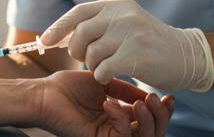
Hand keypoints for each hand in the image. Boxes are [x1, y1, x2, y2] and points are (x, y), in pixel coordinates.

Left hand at [37, 70, 173, 136]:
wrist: (45, 93)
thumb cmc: (69, 87)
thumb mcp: (105, 82)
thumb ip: (125, 89)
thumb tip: (148, 93)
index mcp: (120, 118)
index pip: (150, 120)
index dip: (163, 111)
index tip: (168, 95)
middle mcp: (117, 130)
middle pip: (153, 133)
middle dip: (160, 116)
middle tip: (156, 98)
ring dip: (145, 118)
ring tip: (140, 101)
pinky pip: (121, 134)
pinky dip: (120, 117)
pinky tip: (110, 103)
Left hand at [41, 0, 213, 90]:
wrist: (186, 55)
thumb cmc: (150, 43)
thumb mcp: (126, 22)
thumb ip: (99, 23)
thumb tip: (62, 31)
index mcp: (117, 5)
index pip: (79, 12)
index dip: (59, 27)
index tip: (45, 41)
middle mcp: (123, 15)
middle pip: (81, 34)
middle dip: (77, 51)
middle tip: (87, 59)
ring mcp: (131, 33)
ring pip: (92, 54)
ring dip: (94, 66)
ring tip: (106, 67)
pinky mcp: (138, 54)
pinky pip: (104, 69)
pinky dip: (103, 76)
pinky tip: (111, 75)